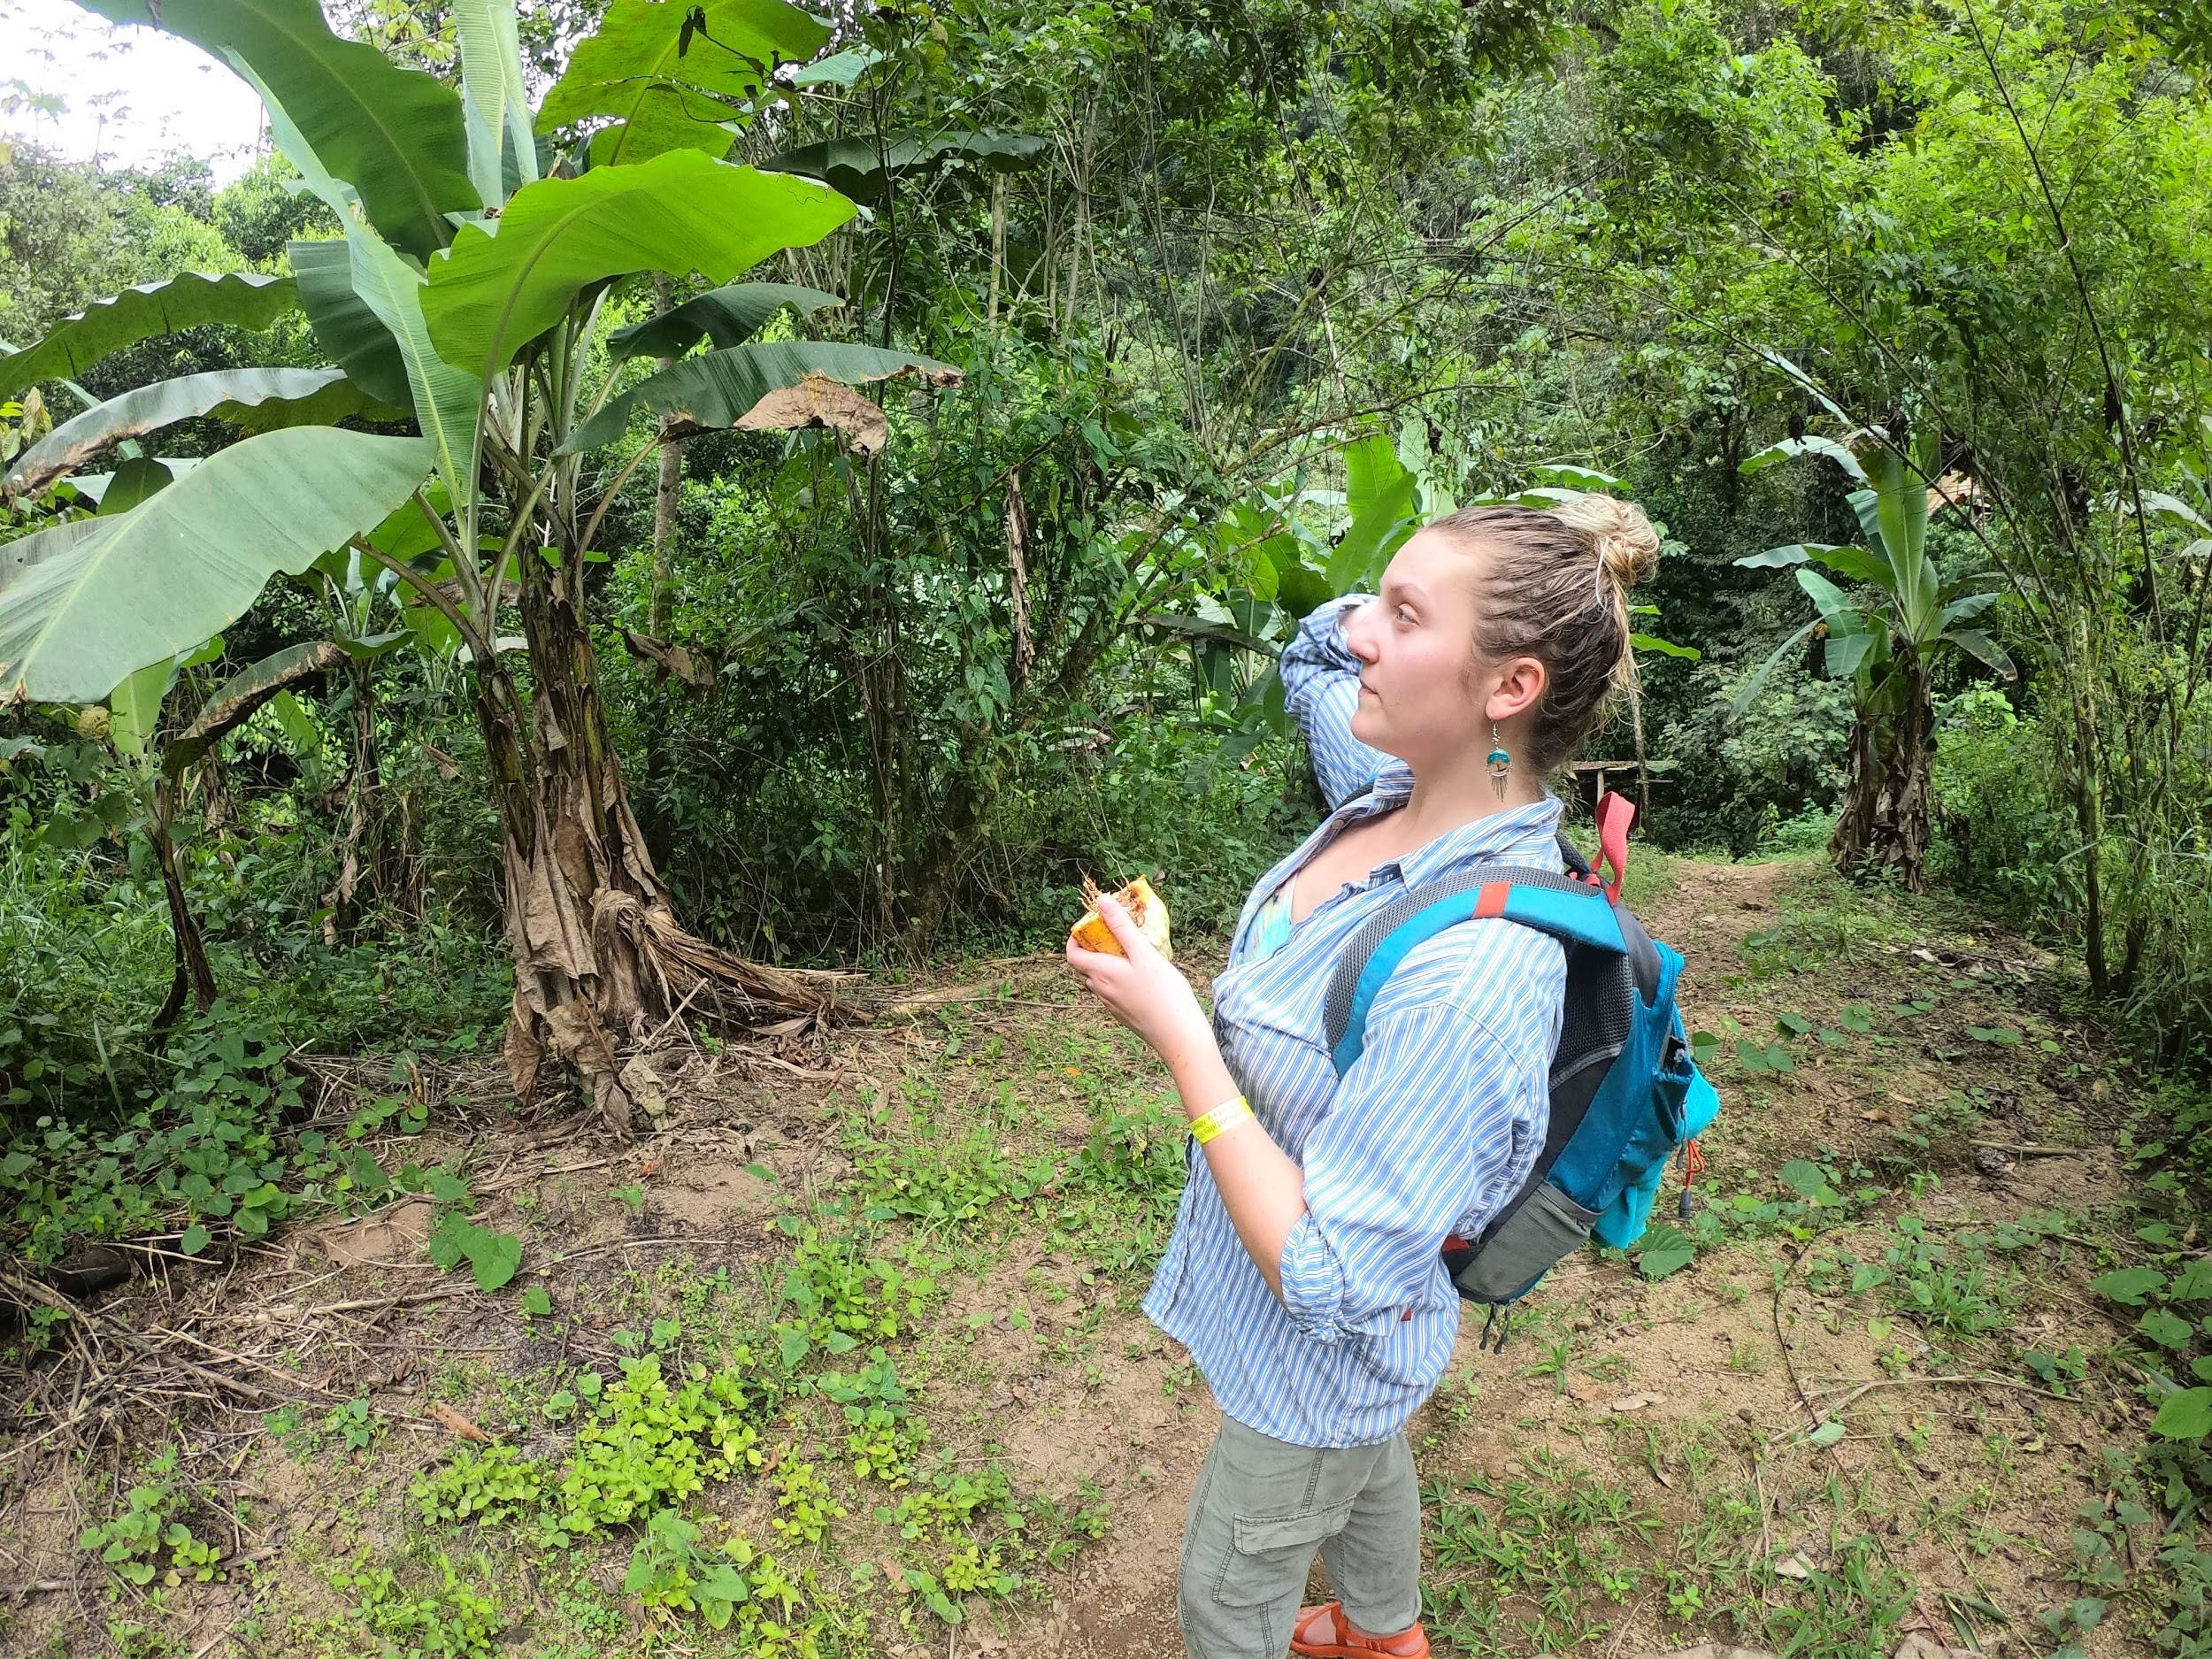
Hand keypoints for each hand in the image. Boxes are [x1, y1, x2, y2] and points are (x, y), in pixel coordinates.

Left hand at [1065, 894, 1213, 1071]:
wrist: (1179, 1036)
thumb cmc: (1164, 992)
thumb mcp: (1144, 953)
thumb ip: (1122, 927)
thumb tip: (1102, 900)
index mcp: (1101, 973)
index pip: (1071, 955)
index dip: (1074, 939)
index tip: (1090, 926)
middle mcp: (1101, 990)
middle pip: (1085, 966)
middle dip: (1093, 948)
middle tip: (1114, 935)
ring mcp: (1111, 1005)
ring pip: (1099, 980)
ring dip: (1106, 964)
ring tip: (1131, 953)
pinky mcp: (1124, 1014)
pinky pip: (1112, 992)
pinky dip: (1117, 978)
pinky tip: (1141, 976)